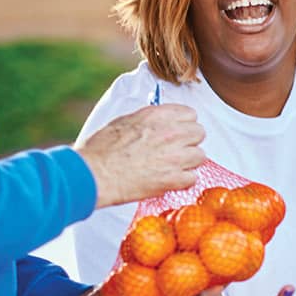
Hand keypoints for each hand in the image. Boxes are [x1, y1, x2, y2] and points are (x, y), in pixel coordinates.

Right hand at [76, 105, 206, 207]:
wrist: (95, 173)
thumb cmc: (102, 149)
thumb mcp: (124, 122)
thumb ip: (148, 121)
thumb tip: (159, 123)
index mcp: (157, 116)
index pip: (190, 114)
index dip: (184, 124)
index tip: (177, 132)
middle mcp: (170, 133)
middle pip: (199, 133)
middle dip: (189, 142)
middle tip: (175, 151)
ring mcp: (174, 156)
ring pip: (200, 156)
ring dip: (188, 162)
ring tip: (171, 167)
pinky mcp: (173, 178)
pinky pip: (192, 178)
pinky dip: (182, 181)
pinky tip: (169, 181)